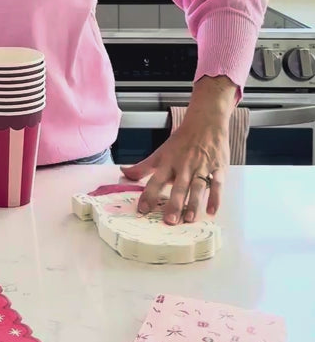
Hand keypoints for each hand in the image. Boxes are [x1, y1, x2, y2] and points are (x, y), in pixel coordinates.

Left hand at [120, 77, 234, 224]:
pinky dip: (216, 197)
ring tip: (190, 218)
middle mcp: (184, 166)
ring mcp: (202, 167)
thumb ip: (142, 167)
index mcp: (168, 162)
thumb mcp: (160, 152)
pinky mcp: (218, 168)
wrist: (205, 121)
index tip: (142, 210)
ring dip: (194, 203)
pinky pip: (218, 183)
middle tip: (170, 220)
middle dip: (174, 203)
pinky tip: (212, 211)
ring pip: (198, 186)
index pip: (155, 180)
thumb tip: (122, 172)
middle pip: (178, 186)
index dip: (148, 194)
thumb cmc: (181, 140)